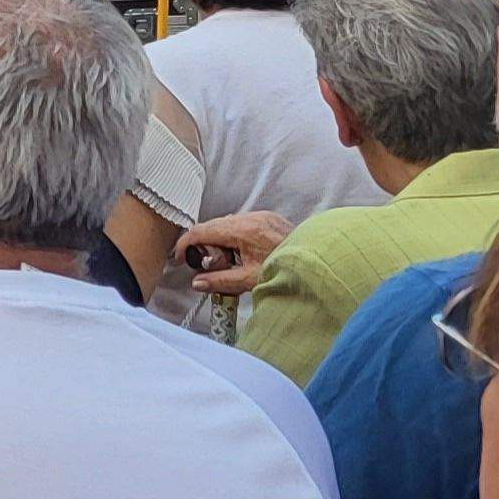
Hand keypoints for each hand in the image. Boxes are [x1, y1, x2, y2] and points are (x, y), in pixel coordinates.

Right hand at [176, 210, 293, 296]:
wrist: (319, 263)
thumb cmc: (289, 271)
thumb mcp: (250, 280)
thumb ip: (220, 281)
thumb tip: (197, 282)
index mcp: (244, 230)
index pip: (202, 231)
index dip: (185, 244)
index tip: (179, 257)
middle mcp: (252, 217)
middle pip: (213, 226)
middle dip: (205, 246)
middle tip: (210, 267)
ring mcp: (263, 216)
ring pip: (227, 224)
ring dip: (221, 242)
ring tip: (232, 263)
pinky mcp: (270, 219)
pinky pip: (242, 224)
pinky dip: (235, 238)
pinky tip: (243, 255)